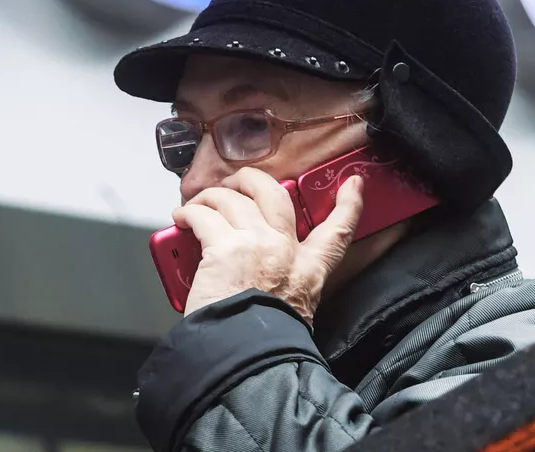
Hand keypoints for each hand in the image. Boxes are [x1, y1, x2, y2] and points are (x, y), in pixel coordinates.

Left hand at [175, 168, 364, 323]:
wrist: (246, 355)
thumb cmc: (261, 341)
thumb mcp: (293, 311)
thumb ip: (286, 286)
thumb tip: (260, 277)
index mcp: (309, 271)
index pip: (337, 231)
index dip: (348, 204)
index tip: (353, 184)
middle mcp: (285, 250)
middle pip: (273, 193)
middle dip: (251, 179)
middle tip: (236, 182)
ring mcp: (255, 243)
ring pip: (231, 199)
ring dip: (210, 196)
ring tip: (196, 205)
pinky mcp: (223, 247)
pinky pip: (202, 215)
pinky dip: (188, 212)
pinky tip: (181, 218)